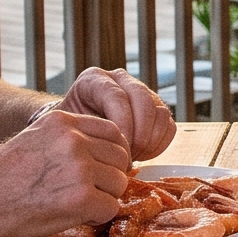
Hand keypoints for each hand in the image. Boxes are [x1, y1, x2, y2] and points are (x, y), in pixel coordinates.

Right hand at [0, 110, 134, 236]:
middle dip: (109, 178)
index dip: (111, 155)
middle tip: (88, 192)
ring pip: (119, 184)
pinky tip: (74, 216)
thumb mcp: (33, 140)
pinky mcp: (81, 197)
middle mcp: (73, 139)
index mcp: (62, 120)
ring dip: (104, 198)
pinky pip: (111, 208)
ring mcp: (79, 167)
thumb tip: (102, 151)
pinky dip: (97, 217)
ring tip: (76, 204)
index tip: (101, 169)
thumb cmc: (0, 180)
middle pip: (120, 158)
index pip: (113, 132)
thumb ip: (67, 139)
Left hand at [60, 67, 175, 159]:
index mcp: (94, 79)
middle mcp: (120, 79)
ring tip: (131, 157)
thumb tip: (106, 151)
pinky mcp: (156, 110)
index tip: (118, 149)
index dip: (122, 125)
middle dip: (139, 134)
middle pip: (144, 101)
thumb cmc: (69, 134)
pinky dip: (159, 145)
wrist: (77, 134)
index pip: (116, 96)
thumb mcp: (68, 129)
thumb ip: (83, 132)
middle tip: (127, 157)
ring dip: (149, 141)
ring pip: (160, 113)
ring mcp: (141, 93)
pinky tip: (141, 154)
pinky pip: (169, 126)